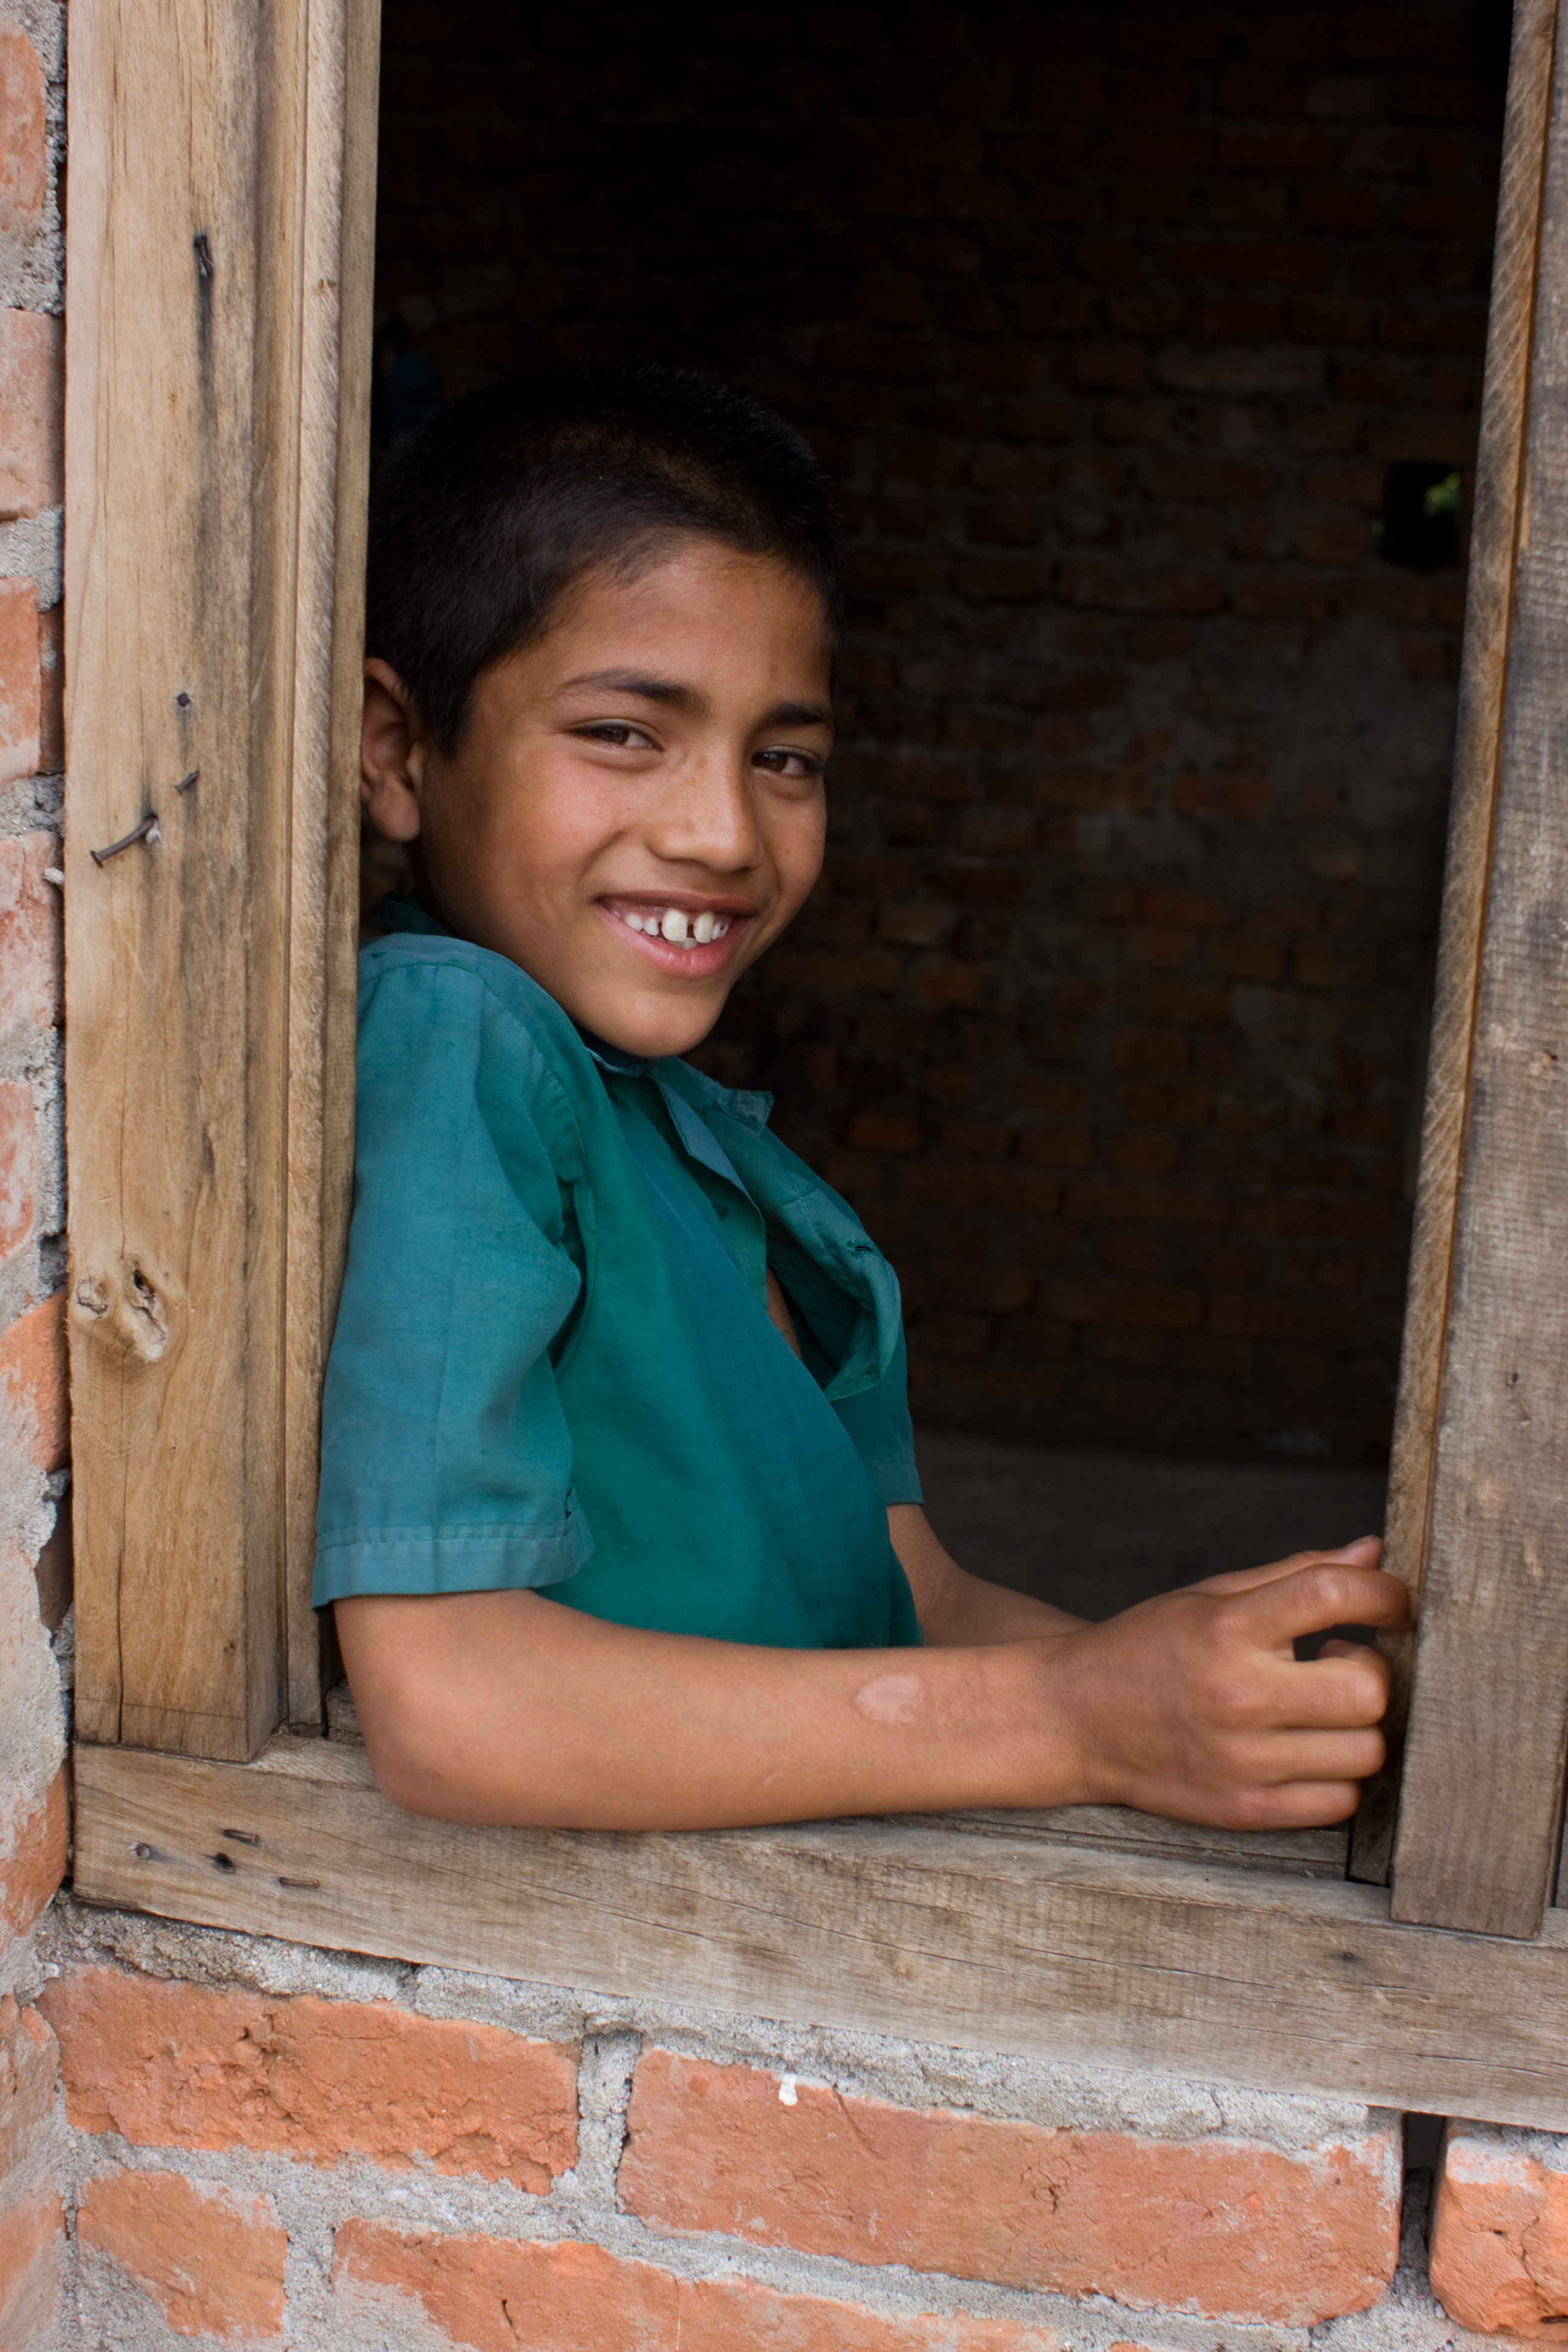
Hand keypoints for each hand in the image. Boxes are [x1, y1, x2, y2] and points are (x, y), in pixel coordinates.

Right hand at [1037, 1537, 1412, 1829]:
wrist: (1076, 1719)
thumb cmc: (1149, 1648)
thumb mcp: (1211, 1596)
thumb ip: (1296, 1574)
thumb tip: (1372, 1551)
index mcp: (1227, 1628)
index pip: (1332, 1594)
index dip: (1384, 1592)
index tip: (1394, 1601)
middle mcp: (1238, 1696)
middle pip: (1367, 1688)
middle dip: (1370, 1670)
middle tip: (1341, 1661)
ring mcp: (1244, 1761)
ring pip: (1366, 1750)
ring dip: (1357, 1726)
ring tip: (1320, 1708)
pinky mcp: (1247, 1810)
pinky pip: (1340, 1802)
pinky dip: (1338, 1775)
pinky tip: (1307, 1748)